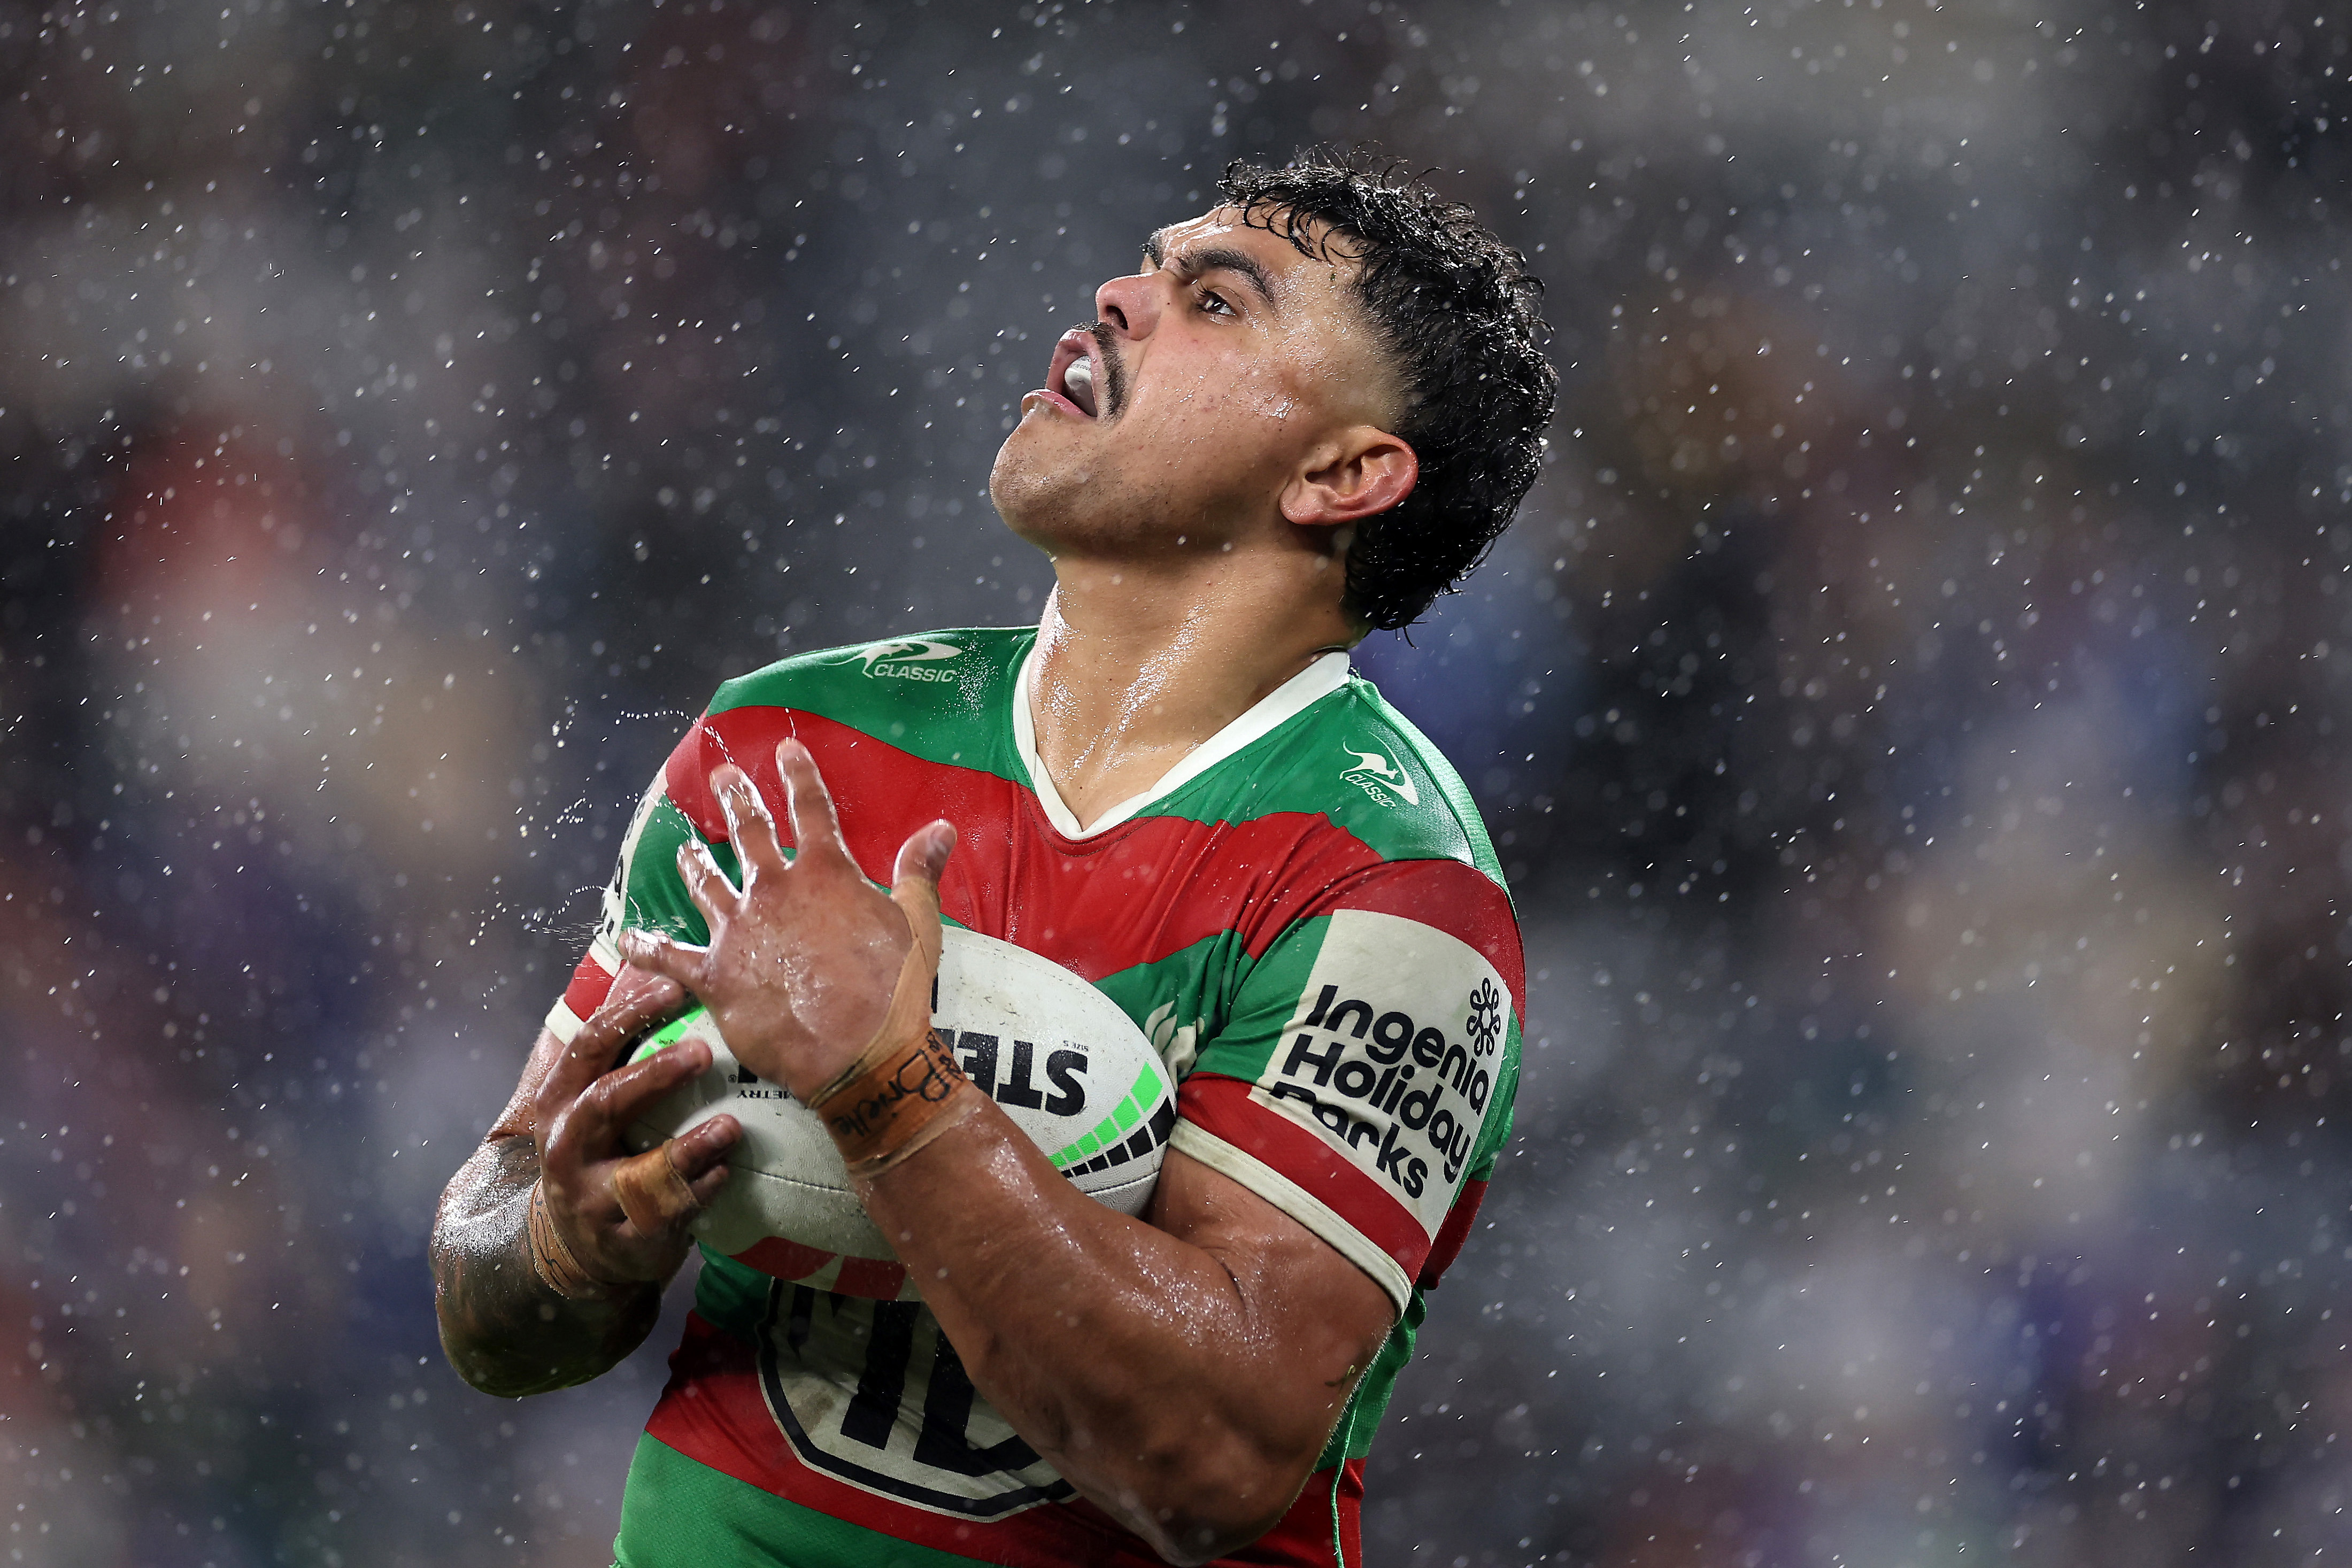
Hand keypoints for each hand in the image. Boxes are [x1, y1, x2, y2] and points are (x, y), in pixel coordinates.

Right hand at [531, 969, 740, 1286]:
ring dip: (689, 1148)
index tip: (673, 986)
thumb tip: (657, 968)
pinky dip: (701, 1191)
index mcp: (561, 1101)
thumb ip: (618, 1050)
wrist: (577, 1247)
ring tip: (732, 1127)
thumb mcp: (591, 1102)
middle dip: (653, 1075)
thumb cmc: (599, 1153)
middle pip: (605, 1103)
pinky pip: (668, 1214)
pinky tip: (728, 1172)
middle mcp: (567, 1146)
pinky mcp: (623, 1239)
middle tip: (703, 1052)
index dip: (627, 1014)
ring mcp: (591, 1197)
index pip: (588, 1047)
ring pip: (639, 1172)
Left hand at [617, 738, 955, 1100]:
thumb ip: (919, 870)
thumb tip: (941, 828)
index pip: (811, 810)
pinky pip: (668, 956)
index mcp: (826, 873)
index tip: (785, 749)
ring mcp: (738, 930)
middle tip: (720, 778)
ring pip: (705, 884)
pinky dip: (646, 946)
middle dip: (736, 800)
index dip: (798, 776)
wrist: (859, 1052)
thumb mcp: (918, 922)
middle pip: (750, 834)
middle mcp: (774, 890)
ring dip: (693, 863)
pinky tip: (628, 937)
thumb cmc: (895, 989)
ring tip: (685, 849)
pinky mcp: (713, 974)